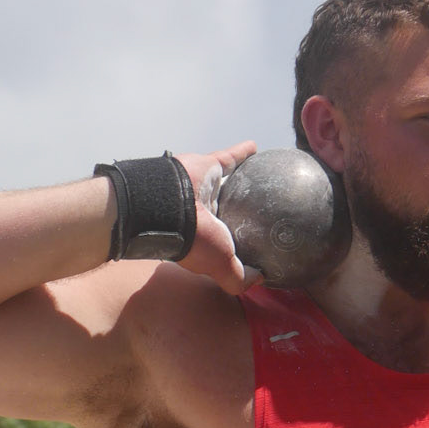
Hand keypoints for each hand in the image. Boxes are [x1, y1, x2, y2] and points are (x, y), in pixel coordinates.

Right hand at [173, 141, 259, 293]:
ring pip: (227, 184)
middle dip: (239, 211)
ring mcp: (203, 189)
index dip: (237, 243)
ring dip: (241, 180)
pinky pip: (228, 157)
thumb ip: (239, 277)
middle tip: (260, 209)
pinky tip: (256, 148)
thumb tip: (261, 278)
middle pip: (226, 211)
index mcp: (205, 237)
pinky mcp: (206, 167)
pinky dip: (241, 152)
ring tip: (260, 178)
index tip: (256, 242)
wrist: (167, 206)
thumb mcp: (221, 266)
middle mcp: (203, 214)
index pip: (224, 241)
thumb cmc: (193, 240)